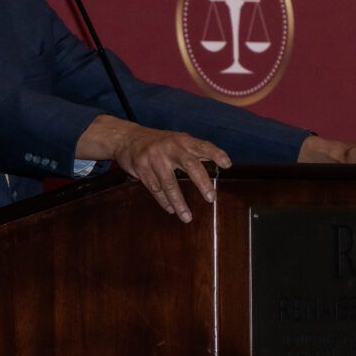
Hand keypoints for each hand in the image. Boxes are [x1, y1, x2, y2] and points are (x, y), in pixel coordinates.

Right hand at [78, 115, 231, 221]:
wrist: (127, 138)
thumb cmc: (159, 142)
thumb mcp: (176, 141)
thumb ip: (194, 151)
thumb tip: (218, 163)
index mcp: (182, 140)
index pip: (202, 146)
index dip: (216, 154)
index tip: (228, 164)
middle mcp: (170, 147)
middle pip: (189, 164)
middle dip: (201, 182)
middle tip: (211, 198)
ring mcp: (154, 158)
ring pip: (169, 183)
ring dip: (179, 202)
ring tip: (187, 217)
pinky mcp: (141, 168)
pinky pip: (155, 189)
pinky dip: (164, 201)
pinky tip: (171, 210)